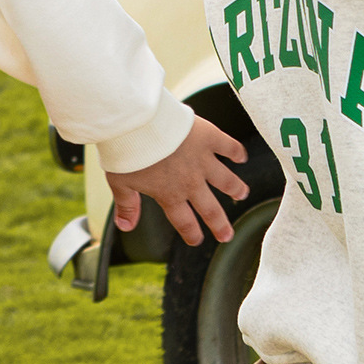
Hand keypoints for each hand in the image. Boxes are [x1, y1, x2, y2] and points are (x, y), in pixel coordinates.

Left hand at [104, 116, 248, 246]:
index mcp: (169, 194)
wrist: (140, 123)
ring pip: (225, 180)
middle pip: (210, 208)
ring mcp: (203, 160)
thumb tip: (126, 227)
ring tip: (243, 193)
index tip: (197, 240)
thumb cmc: (128, 151)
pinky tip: (242, 156)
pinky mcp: (209, 137)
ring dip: (235, 188)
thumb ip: (127, 205)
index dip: (191, 233)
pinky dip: (237, 152)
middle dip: (220, 224)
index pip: (183, 220)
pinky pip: (228, 146)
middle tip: (228, 235)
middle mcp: (190, 182)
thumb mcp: (120, 182)